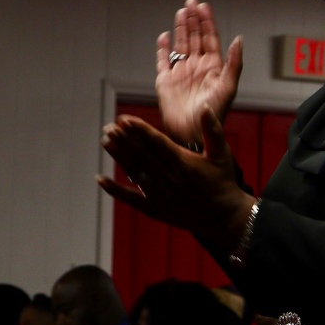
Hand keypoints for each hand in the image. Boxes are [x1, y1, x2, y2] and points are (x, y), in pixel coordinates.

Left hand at [98, 104, 255, 251]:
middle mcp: (169, 178)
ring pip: (134, 172)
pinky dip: (115, 189)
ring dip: (118, 156)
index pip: (156, 142)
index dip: (139, 130)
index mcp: (184, 162)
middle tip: (108, 126)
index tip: (124, 119)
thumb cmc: (223, 182)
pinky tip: (100, 179)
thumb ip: (212, 130)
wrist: (224, 217)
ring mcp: (160, 194)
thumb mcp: (222, 154)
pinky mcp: (155, 209)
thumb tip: (204, 107)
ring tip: (105, 140)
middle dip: (123, 139)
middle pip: (141, 155)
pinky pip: (131, 198)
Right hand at [155, 0, 241, 144]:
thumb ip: (234, 63)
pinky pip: (163, 60)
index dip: (207, 22)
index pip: (210, 38)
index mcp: (213, 67)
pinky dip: (163, 48)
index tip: (203, 6)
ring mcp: (181, 73)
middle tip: (191, 3)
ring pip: (180, 45)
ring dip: (181, 28)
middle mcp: (197, 67)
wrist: (193, 132)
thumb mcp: (228, 87)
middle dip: (194, 20)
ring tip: (181, 12)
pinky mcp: (165, 81)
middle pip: (195, 37)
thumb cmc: (214, 113)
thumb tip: (239, 39)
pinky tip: (165, 36)